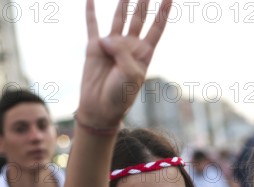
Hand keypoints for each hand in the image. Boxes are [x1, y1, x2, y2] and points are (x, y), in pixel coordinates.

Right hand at [77, 0, 171, 127]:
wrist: (100, 109)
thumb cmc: (120, 96)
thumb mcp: (130, 74)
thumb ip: (122, 52)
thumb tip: (106, 39)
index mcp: (143, 54)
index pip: (156, 28)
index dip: (163, 12)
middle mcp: (129, 46)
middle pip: (139, 18)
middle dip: (143, 2)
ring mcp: (112, 45)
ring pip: (119, 18)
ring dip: (123, 3)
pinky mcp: (94, 47)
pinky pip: (92, 25)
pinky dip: (90, 11)